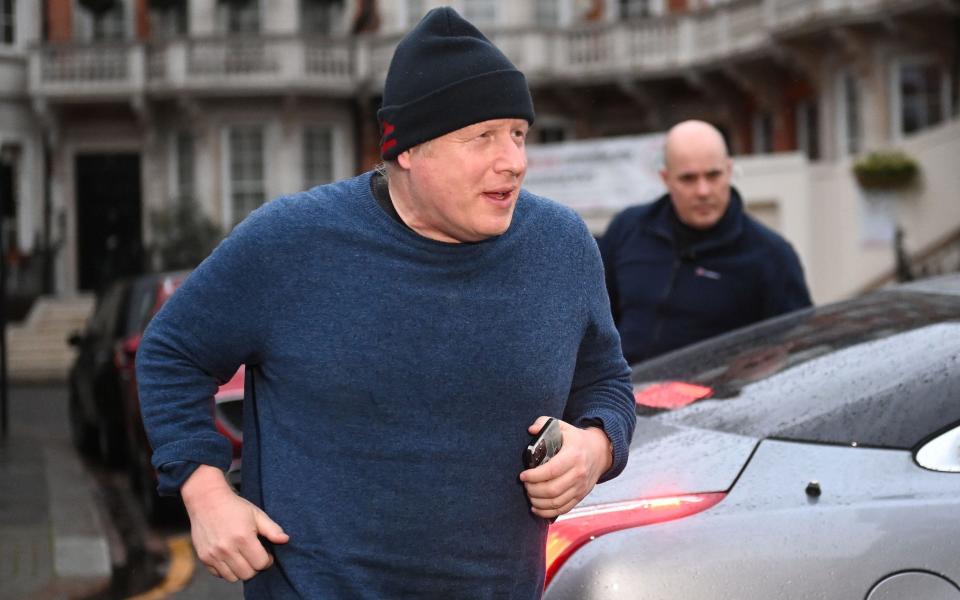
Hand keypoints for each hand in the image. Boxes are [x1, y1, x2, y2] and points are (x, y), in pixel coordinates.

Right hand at [181, 465, 289, 581]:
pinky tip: (231, 558)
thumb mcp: (256, 514)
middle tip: (255, 556)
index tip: (266, 554)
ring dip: (241, 571)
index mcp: (243, 537)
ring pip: (233, 578)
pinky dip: (227, 570)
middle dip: (255, 567)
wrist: (206, 500)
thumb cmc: (234, 507)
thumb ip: (272, 529)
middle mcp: (227, 548)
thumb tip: (285, 540)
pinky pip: (219, 574)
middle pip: (247, 574)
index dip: (267, 560)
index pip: (260, 563)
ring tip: (243, 557)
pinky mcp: (204, 557)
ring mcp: (213, 554)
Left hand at [519, 417, 613, 519]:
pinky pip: (564, 509)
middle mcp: (578, 474)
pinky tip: (536, 508)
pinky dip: (548, 512)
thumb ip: (544, 423)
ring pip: (556, 502)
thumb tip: (530, 430)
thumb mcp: (563, 426)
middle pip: (552, 490)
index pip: (551, 471)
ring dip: (538, 502)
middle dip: (533, 490)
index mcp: (573, 456)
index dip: (534, 476)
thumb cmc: (577, 439)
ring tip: (529, 495)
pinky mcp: (580, 496)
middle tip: (525, 485)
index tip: (522, 475)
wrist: (600, 451)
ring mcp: (580, 487)